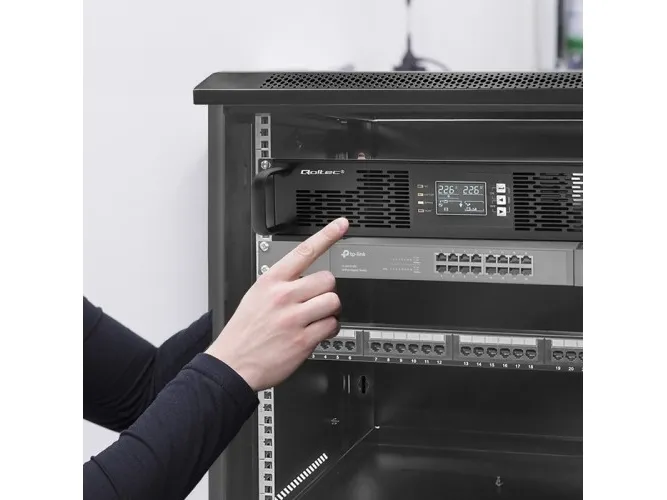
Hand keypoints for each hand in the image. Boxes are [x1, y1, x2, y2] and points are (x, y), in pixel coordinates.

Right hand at [206, 218, 348, 391]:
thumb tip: (304, 277)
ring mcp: (294, 318)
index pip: (304, 251)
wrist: (233, 364)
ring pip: (333, 302)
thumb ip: (281, 283)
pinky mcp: (303, 340)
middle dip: (326, 290)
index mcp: (271, 281)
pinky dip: (328, 329)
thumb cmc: (244, 331)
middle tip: (316, 300)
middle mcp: (283, 296)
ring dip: (330, 310)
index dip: (327, 235)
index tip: (341, 224)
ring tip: (316, 317)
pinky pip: (332, 326)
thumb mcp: (256, 295)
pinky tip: (316, 332)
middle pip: (327, 279)